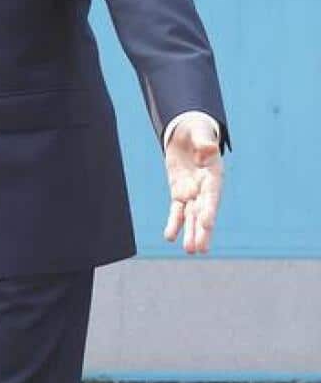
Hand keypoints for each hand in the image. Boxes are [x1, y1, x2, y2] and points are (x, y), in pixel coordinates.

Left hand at [163, 116, 223, 253]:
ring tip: (190, 250)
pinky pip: (176, 210)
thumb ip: (204, 141)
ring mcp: (192, 192)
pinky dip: (173, 223)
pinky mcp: (179, 193)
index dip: (210, 210)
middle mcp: (205, 188)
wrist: (186, 133)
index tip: (207, 223)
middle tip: (201, 249)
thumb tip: (208, 149)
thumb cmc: (197, 132)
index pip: (212, 196)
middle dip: (202, 230)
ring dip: (190, 233)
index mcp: (213, 175)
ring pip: (191, 216)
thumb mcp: (200, 132)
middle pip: (203, 212)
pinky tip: (169, 237)